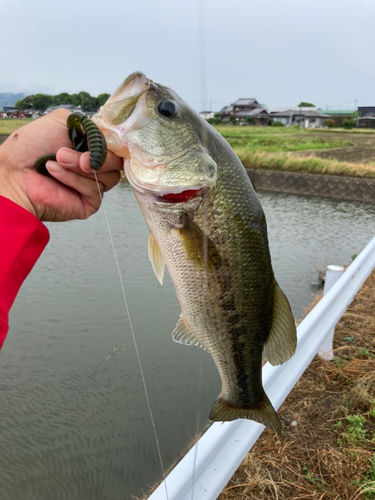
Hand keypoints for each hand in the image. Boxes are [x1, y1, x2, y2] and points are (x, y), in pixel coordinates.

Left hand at [0, 109, 122, 221]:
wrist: (14, 173)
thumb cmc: (31, 147)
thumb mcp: (61, 121)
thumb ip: (88, 124)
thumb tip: (107, 138)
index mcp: (92, 146)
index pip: (117, 144)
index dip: (112, 142)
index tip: (98, 139)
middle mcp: (96, 165)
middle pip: (118, 161)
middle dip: (97, 155)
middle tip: (66, 153)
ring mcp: (94, 184)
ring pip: (110, 176)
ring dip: (80, 167)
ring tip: (56, 162)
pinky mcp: (90, 202)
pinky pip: (95, 190)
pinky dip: (74, 180)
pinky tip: (55, 174)